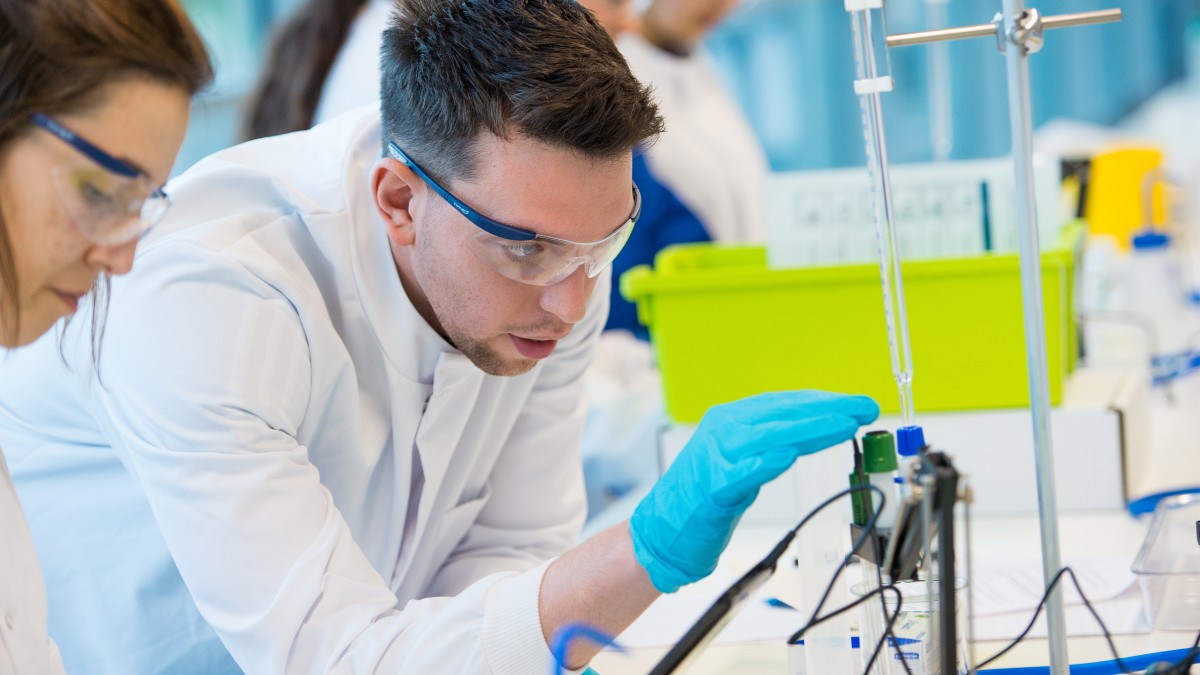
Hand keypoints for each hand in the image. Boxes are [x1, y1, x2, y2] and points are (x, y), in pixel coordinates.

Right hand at [630, 390, 878, 592]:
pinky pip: (740, 473)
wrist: (660, 532)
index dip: (824, 402)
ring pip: (768, 436)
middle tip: (864, 408)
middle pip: (781, 414)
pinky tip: (788, 455)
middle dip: (828, 410)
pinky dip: (764, 463)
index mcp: (730, 419)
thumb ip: (770, 443)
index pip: (785, 403)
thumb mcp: (740, 460)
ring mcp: (714, 458)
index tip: (857, 405)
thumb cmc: (702, 498)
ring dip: (809, 429)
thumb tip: (813, 431)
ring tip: (844, 425)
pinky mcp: (710, 490)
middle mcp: (722, 430)